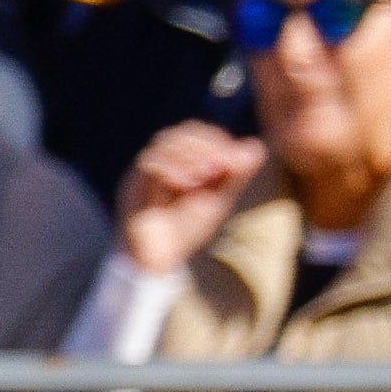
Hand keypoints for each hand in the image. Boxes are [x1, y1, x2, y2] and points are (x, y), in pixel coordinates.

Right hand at [113, 119, 265, 283]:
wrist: (157, 257)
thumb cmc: (185, 229)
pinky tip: (187, 184)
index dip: (216, 141)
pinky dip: (171, 169)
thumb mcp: (218, 199)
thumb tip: (257, 146)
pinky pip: (149, 164)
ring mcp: (144, 172)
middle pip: (181, 133)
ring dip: (190, 156)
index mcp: (179, 160)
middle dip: (205, 147)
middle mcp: (160, 161)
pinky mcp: (133, 186)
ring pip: (164, 143)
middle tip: (220, 166)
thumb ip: (235, 175)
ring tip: (204, 176)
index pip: (196, 133)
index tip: (233, 160)